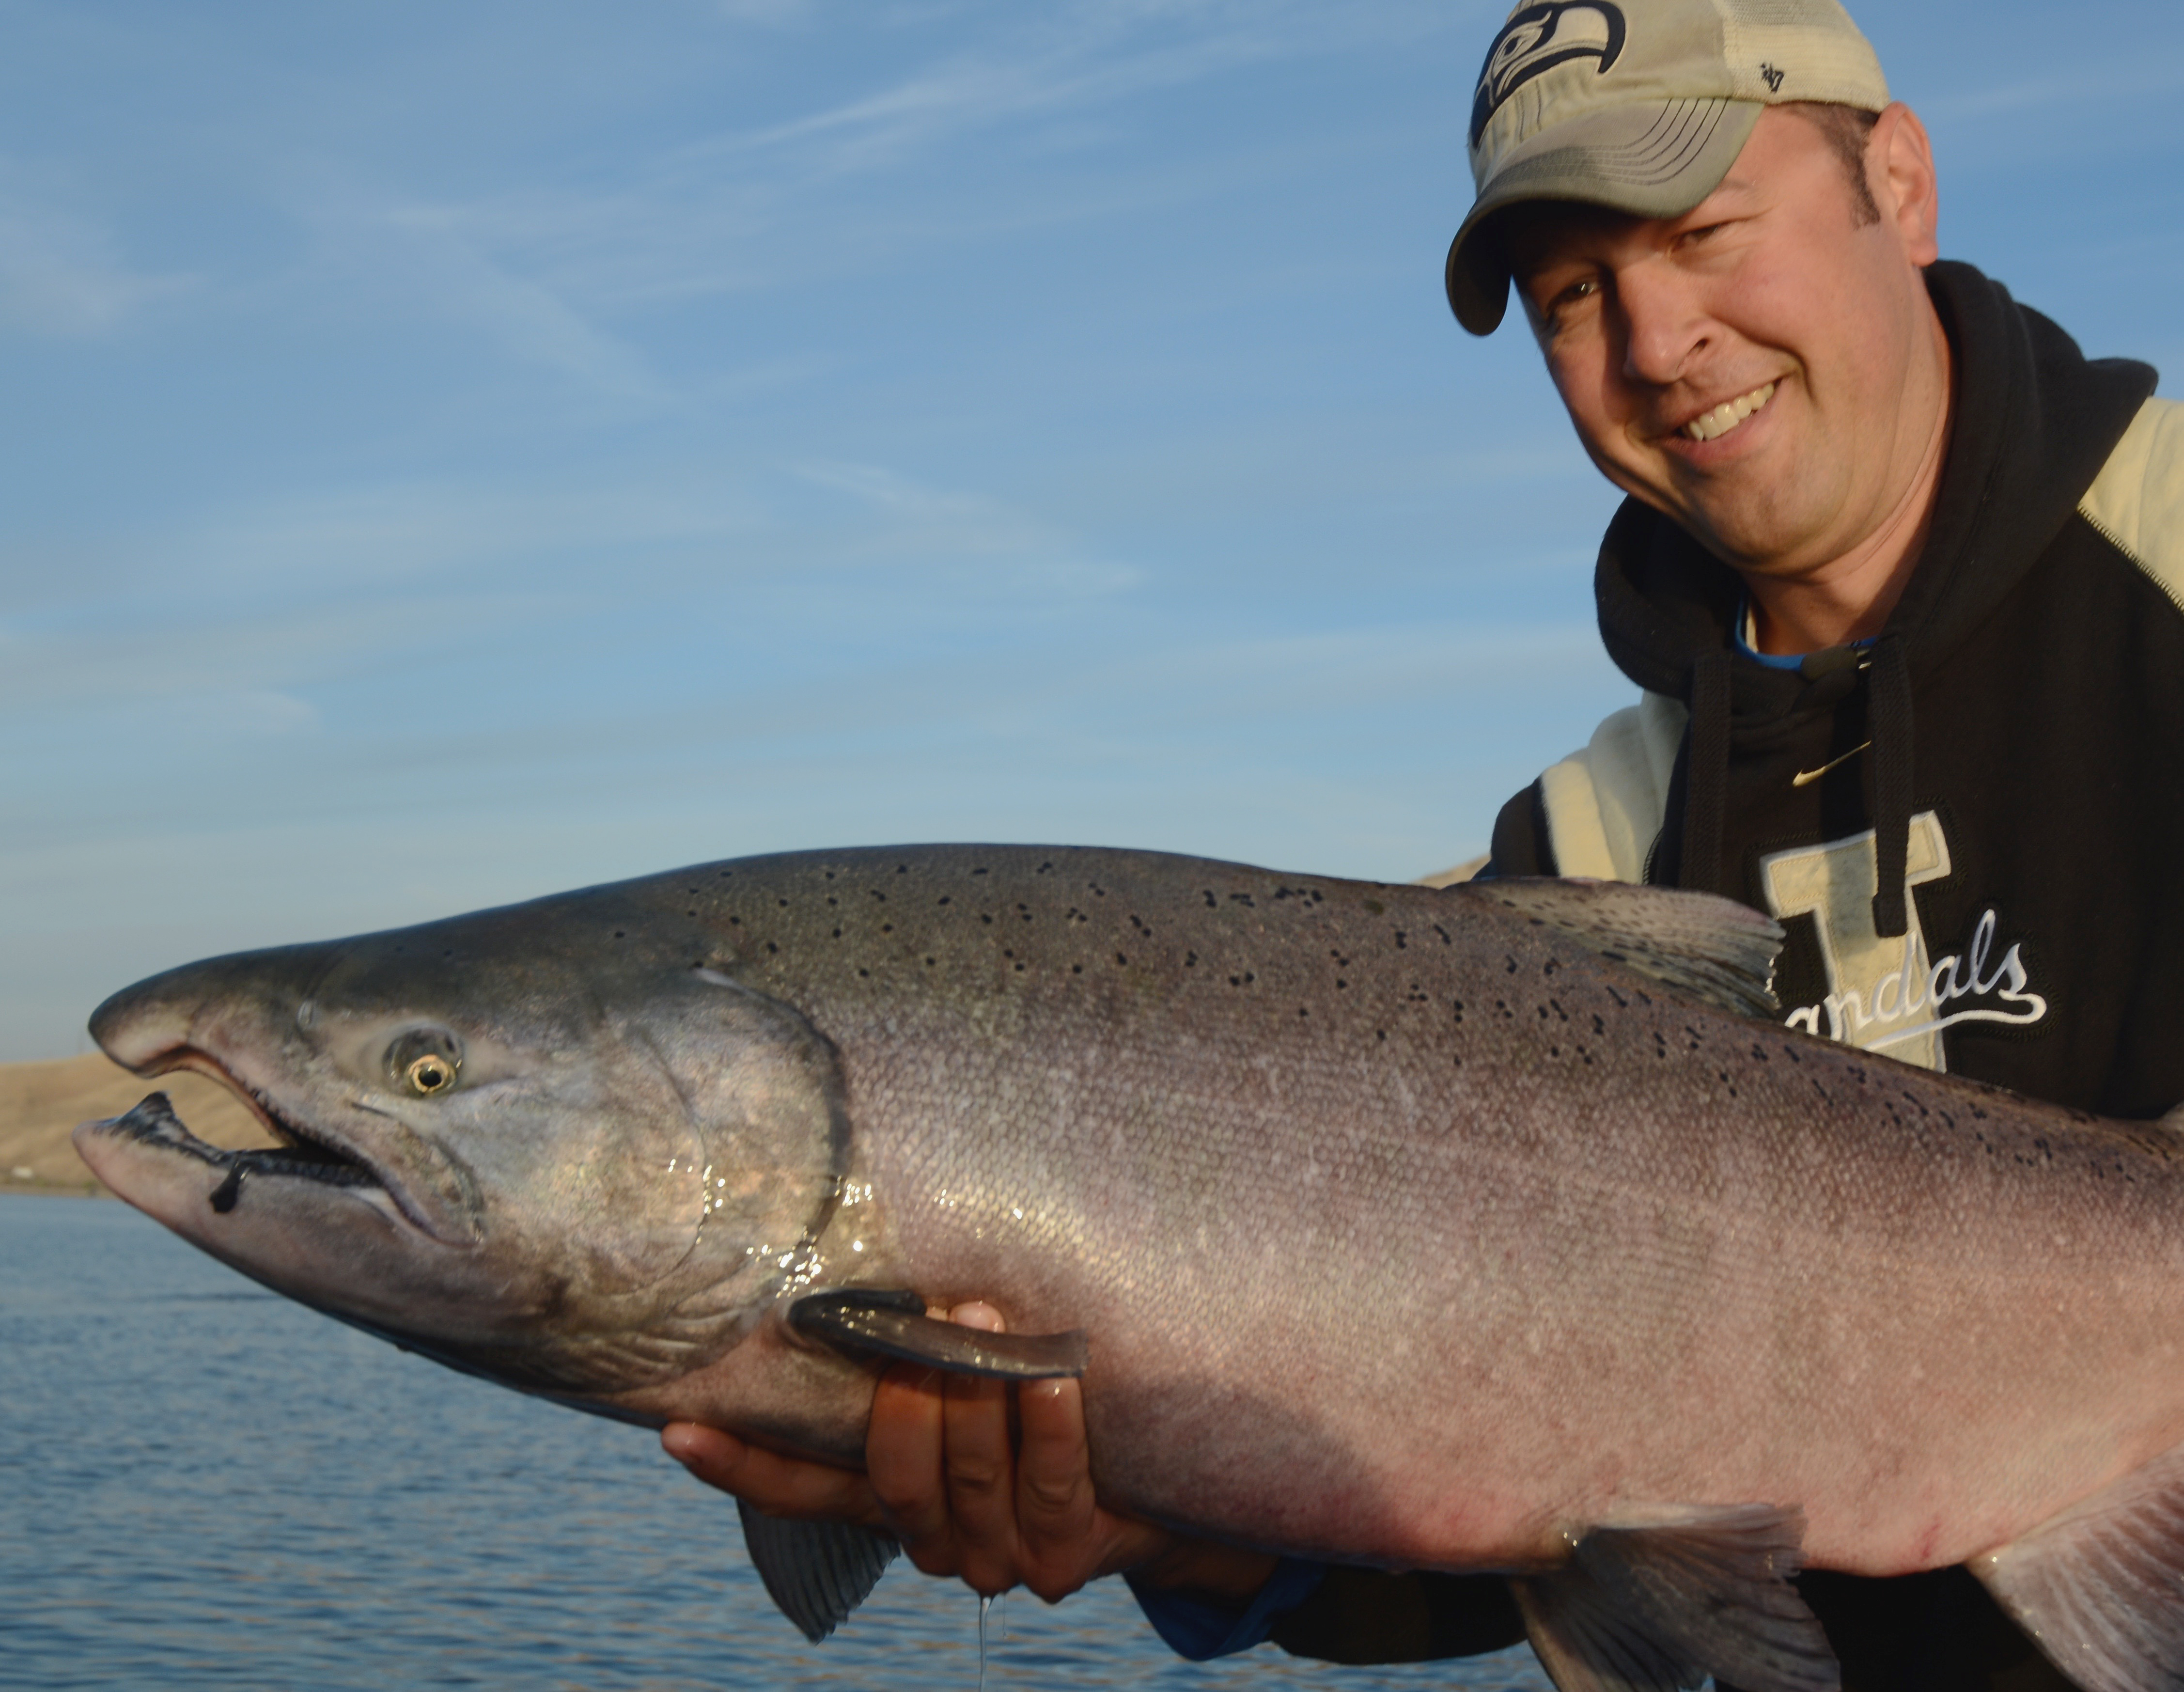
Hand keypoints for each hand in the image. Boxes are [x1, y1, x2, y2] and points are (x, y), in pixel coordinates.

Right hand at [663, 1301, 1277, 1605]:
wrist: (1157, 1478)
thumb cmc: (1045, 1408)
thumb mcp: (971, 1384)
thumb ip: (918, 1356)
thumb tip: (869, 1255)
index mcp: (896, 1505)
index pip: (804, 1490)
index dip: (743, 1465)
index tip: (679, 1428)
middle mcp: (938, 1543)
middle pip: (896, 1478)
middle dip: (906, 1398)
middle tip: (919, 1322)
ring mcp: (1001, 1558)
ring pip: (971, 1479)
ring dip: (978, 1395)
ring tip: (984, 1318)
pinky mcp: (1068, 1556)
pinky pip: (1054, 1484)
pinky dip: (1053, 1424)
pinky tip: (1057, 1377)